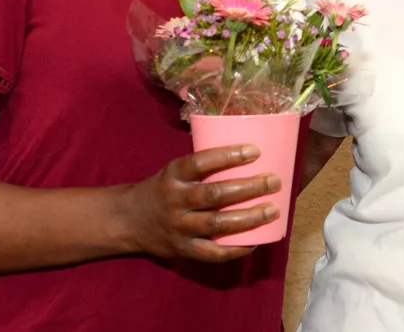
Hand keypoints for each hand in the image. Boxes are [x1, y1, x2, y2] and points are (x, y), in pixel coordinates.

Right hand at [118, 144, 281, 261]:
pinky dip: (236, 249)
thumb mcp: (176, 170)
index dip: (228, 156)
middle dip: (248, 188)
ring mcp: (179, 227)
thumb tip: (250, 154)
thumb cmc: (165, 188)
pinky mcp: (183, 249)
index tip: (255, 150)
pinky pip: (213, 253)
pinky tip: (256, 241)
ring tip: (273, 210)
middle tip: (274, 181)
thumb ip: (204, 166)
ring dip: (249, 218)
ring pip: (217, 224)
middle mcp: (175, 200)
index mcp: (174, 175)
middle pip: (214, 194)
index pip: (201, 162)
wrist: (129, 220)